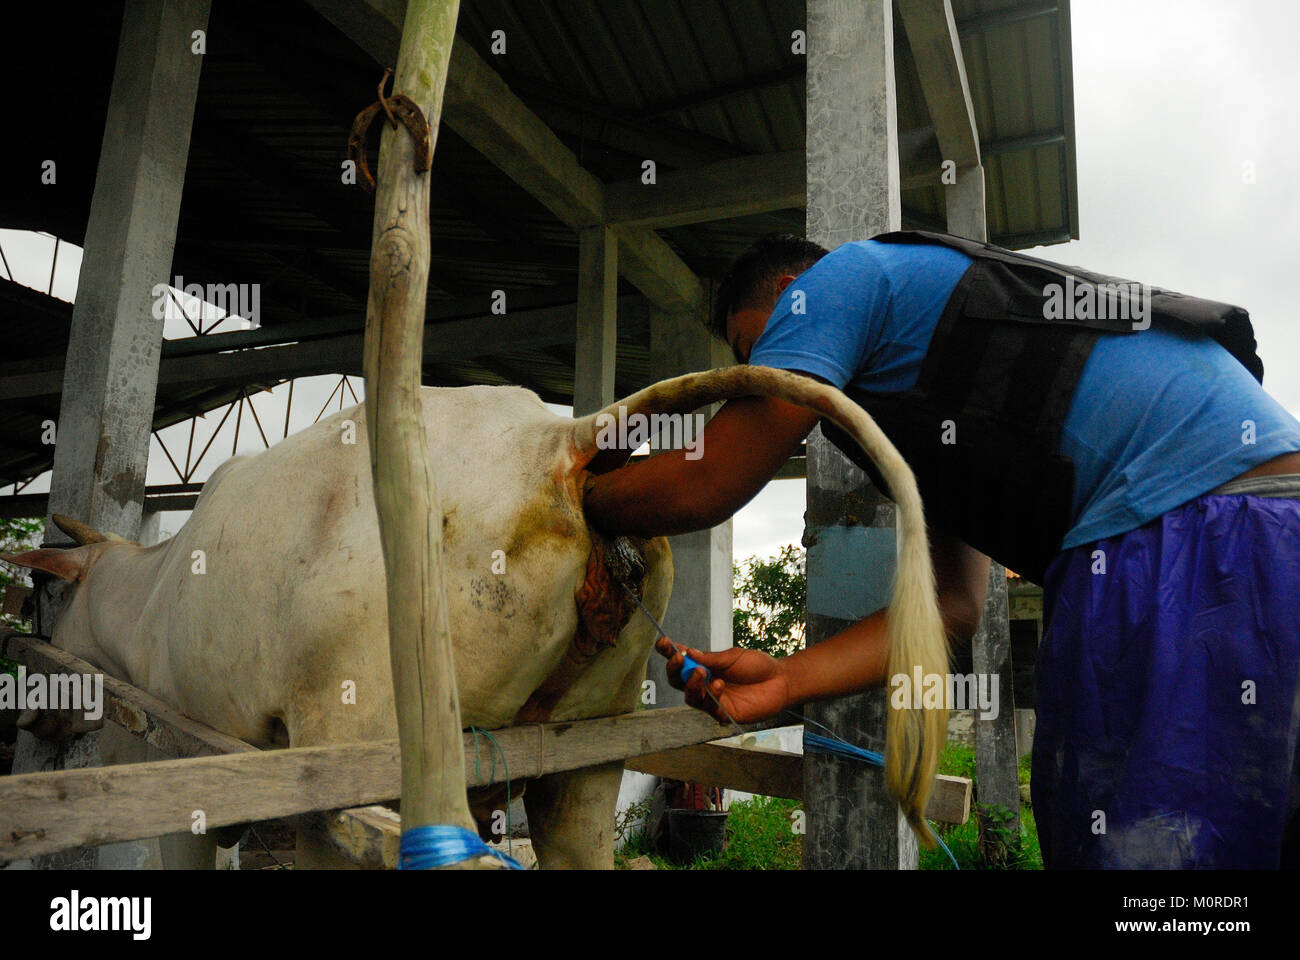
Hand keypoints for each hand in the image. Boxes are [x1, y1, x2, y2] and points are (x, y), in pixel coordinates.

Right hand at [655, 637, 789, 723]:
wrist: (780, 680)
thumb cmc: (756, 666)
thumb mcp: (732, 656)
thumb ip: (710, 659)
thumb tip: (688, 653)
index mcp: (704, 666)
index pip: (680, 661)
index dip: (668, 653)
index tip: (663, 643)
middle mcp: (704, 684)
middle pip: (678, 681)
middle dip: (674, 670)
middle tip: (679, 659)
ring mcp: (712, 700)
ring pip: (690, 697)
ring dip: (692, 684)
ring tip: (702, 672)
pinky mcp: (724, 714)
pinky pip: (709, 709)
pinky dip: (711, 697)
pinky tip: (719, 685)